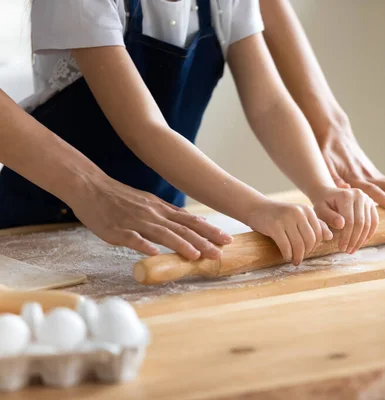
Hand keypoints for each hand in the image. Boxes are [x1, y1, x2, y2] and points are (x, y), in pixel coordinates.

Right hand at [68, 176, 232, 259]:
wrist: (91, 186)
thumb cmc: (120, 198)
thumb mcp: (149, 203)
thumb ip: (168, 215)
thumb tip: (191, 224)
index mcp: (161, 209)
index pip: (191, 220)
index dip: (209, 230)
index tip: (227, 239)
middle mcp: (153, 214)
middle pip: (182, 228)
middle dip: (203, 241)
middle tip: (220, 252)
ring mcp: (135, 221)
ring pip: (162, 233)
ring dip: (180, 244)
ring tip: (196, 255)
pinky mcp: (117, 229)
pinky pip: (132, 238)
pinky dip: (144, 245)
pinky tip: (155, 253)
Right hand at [246, 200, 332, 265]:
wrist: (256, 208)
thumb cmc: (279, 215)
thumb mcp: (298, 217)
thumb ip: (315, 225)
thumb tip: (330, 236)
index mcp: (307, 210)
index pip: (318, 233)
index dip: (315, 246)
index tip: (307, 252)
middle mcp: (298, 212)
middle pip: (310, 240)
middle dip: (307, 253)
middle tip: (300, 258)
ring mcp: (286, 219)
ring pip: (299, 245)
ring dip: (297, 257)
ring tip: (294, 261)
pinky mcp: (274, 226)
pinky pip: (286, 246)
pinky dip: (287, 255)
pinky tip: (286, 257)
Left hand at [311, 187, 377, 253]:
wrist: (328, 194)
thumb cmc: (323, 204)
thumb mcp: (320, 210)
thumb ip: (329, 217)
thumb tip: (341, 224)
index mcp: (346, 195)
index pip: (349, 220)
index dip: (346, 237)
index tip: (341, 248)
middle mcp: (359, 195)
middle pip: (360, 223)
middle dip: (354, 240)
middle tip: (348, 251)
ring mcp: (367, 199)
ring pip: (368, 224)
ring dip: (362, 239)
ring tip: (353, 249)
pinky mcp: (371, 204)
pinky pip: (374, 222)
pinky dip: (369, 234)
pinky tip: (361, 242)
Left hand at [318, 117, 384, 210]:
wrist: (335, 134)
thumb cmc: (326, 152)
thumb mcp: (324, 164)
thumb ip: (333, 178)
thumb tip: (344, 190)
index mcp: (355, 176)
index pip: (370, 188)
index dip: (381, 197)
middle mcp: (367, 175)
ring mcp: (373, 174)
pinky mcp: (375, 174)